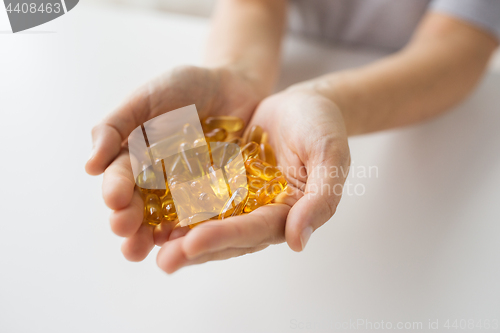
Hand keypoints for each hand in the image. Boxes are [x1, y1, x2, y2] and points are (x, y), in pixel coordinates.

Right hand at [85, 65, 264, 260]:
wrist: (235, 84)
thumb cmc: (188, 88)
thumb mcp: (147, 98)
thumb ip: (117, 126)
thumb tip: (89, 166)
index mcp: (137, 159)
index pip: (121, 179)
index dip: (117, 190)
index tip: (115, 200)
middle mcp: (160, 181)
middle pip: (141, 207)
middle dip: (131, 222)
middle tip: (126, 232)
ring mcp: (190, 191)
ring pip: (171, 219)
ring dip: (158, 236)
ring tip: (149, 250)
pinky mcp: (220, 196)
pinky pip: (210, 215)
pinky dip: (200, 228)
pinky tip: (194, 242)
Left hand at [156, 88, 350, 272]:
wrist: (302, 105)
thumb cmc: (322, 126)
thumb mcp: (331, 155)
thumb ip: (321, 197)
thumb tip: (298, 241)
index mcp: (286, 212)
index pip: (256, 230)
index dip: (226, 237)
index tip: (194, 243)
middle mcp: (259, 213)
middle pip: (226, 236)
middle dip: (195, 248)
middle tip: (165, 260)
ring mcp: (238, 199)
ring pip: (207, 223)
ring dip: (178, 237)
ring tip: (148, 247)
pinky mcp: (221, 182)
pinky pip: (196, 197)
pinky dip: (175, 208)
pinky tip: (149, 215)